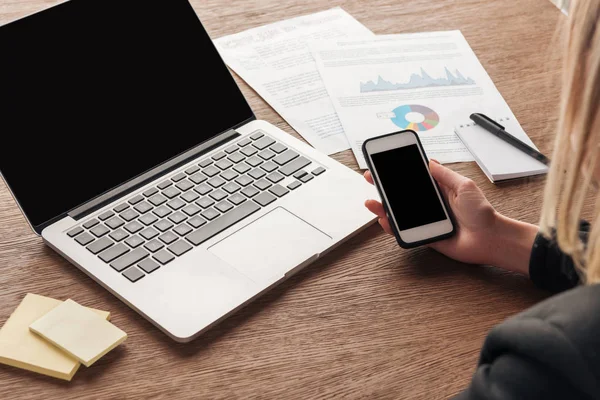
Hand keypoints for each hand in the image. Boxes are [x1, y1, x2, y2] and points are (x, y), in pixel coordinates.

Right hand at [364, 161, 537, 272]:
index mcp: (438, 190)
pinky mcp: (425, 236)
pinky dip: (391, 227)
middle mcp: (430, 205)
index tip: (383, 164)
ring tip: (372, 202)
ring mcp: (425, 220)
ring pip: (398, 213)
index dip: (397, 172)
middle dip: (384, 187)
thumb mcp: (465, 186)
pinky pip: (404, 231)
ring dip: (383, 208)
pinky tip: (384, 220)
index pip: (413, 178)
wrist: (490, 239)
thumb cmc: (483, 213)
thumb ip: (445, 175)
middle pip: (401, 195)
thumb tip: (429, 162)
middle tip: (370, 179)